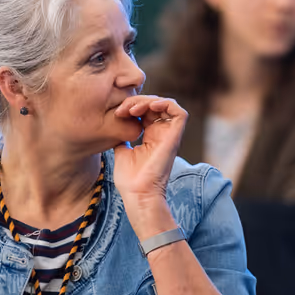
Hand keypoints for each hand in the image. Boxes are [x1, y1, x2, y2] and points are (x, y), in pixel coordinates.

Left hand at [112, 95, 187, 235]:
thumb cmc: (130, 179)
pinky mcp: (175, 137)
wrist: (137, 193)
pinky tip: (148, 108)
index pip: (146, 110)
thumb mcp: (121, 151)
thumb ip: (122, 136)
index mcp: (150, 136)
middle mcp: (162, 133)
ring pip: (165, 104)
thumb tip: (116, 125)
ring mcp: (169, 135)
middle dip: (137, 101)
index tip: (116, 113)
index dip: (132, 105)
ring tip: (133, 109)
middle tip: (122, 110)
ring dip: (148, 101)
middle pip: (154, 104)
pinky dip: (165, 104)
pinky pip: (179, 112)